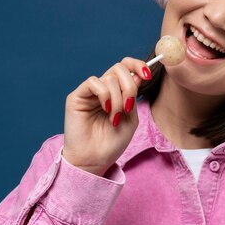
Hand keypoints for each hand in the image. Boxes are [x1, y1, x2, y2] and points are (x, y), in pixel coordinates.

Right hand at [62, 58, 151, 176]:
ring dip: (117, 99)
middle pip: (120, 68)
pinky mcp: (77, 96)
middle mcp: (104, 89)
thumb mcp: (130, 118)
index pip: (127, 67)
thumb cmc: (112, 143)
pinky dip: (104, 95)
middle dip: (129, 86)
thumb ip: (133, 96)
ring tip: (114, 118)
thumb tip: (137, 75)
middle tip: (128, 106)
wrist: (95, 160)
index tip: (148, 76)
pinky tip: (106, 110)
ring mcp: (90, 92)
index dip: (138, 65)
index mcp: (118, 92)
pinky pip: (93, 82)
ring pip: (109, 78)